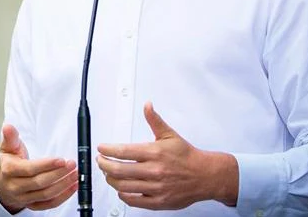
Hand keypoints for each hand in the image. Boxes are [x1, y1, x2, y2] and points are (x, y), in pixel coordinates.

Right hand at [0, 124, 77, 212]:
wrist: (2, 183)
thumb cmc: (9, 163)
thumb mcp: (8, 148)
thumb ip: (11, 137)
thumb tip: (8, 127)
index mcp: (9, 170)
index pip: (30, 169)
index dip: (47, 165)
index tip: (61, 160)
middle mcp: (15, 186)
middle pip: (40, 183)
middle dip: (59, 174)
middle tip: (72, 164)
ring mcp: (23, 198)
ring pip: (46, 194)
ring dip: (63, 185)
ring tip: (75, 175)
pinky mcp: (32, 205)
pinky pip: (49, 204)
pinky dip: (62, 197)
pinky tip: (72, 187)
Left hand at [96, 102, 237, 209]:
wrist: (206, 175)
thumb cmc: (187, 156)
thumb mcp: (170, 135)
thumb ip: (155, 120)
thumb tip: (147, 105)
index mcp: (155, 153)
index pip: (123, 151)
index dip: (108, 150)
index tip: (101, 148)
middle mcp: (154, 171)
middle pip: (119, 170)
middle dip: (104, 165)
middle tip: (101, 161)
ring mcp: (156, 188)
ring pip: (124, 186)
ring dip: (111, 179)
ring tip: (108, 173)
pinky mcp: (159, 201)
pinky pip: (134, 201)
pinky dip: (123, 195)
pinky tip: (121, 188)